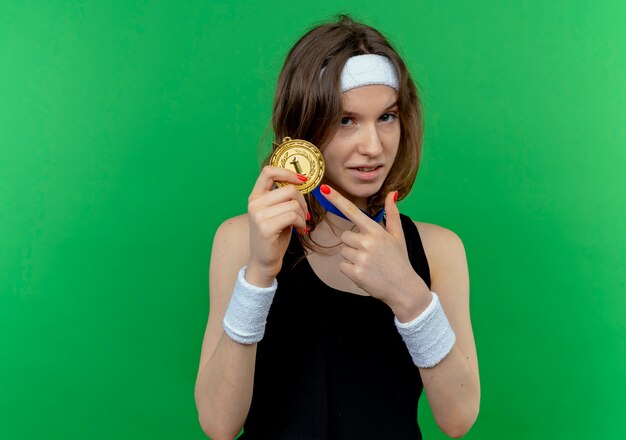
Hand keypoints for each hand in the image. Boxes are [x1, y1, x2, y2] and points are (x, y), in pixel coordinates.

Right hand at [246, 166, 307, 285]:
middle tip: (305, 214)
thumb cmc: (274, 237)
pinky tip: (300, 231)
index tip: (302, 180)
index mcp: (255, 197)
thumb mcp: (276, 212)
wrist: (264, 262)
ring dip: (303, 215)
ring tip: (301, 224)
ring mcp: (258, 215)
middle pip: (289, 189)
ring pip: (293, 204)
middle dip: (303, 201)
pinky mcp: (266, 227)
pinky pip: (293, 216)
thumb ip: (282, 198)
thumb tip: (302, 182)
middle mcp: (254, 203)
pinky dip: (301, 223)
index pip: (269, 172)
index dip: (287, 172)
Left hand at [319, 184, 429, 311]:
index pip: (352, 211)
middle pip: (345, 236)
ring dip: (353, 258)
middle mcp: (368, 242)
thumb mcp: (398, 236)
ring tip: (370, 264)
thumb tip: (392, 193)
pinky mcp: (355, 273)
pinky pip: (342, 266)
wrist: (404, 288)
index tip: (324, 188)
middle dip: (354, 244)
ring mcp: (361, 258)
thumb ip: (392, 214)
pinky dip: (350, 270)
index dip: (337, 198)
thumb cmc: (399, 260)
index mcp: (376, 231)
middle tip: (371, 254)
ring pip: (344, 251)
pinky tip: (365, 273)